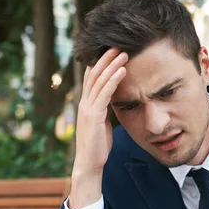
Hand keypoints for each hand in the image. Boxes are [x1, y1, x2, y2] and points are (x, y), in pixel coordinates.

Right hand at [68, 48, 127, 208]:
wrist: (89, 164)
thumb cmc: (98, 145)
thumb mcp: (103, 123)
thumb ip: (105, 110)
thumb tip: (115, 101)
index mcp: (87, 103)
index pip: (92, 77)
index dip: (100, 62)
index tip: (111, 49)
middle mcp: (85, 102)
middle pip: (94, 73)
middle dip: (106, 58)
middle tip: (118, 44)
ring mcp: (88, 108)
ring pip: (99, 80)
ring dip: (112, 65)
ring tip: (123, 52)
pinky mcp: (94, 115)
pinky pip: (104, 93)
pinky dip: (114, 80)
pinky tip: (122, 70)